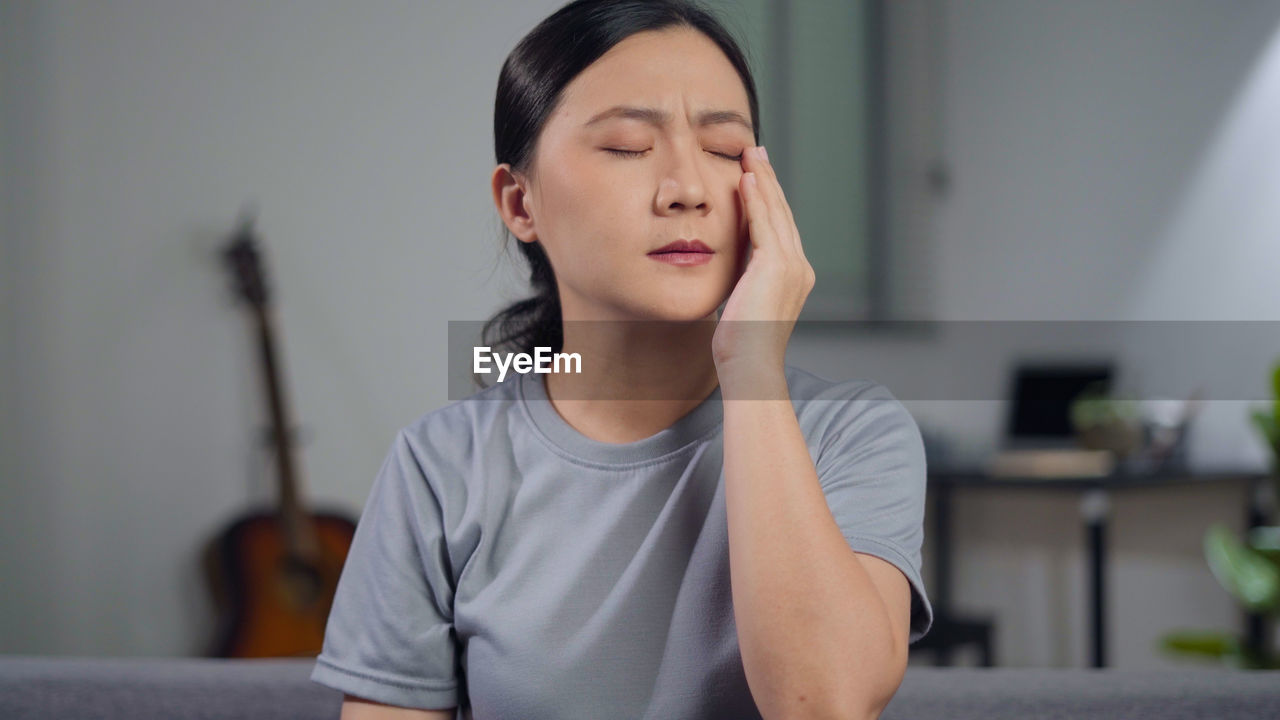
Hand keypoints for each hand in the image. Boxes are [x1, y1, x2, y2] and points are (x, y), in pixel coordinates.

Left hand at [711, 145, 814, 376]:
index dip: (768, 198)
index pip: (780, 227)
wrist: (749, 367)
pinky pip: (764, 225)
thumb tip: (731, 271)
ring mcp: (791, 266)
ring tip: (749, 155)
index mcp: (794, 276)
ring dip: (761, 180)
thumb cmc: (740, 347)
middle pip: (782, 213)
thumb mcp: (743, 304)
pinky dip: (756, 200)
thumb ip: (743, 281)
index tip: (755, 174)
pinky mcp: (775, 267)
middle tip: (755, 151)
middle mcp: (799, 267)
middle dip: (768, 180)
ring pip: (775, 213)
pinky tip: (745, 180)